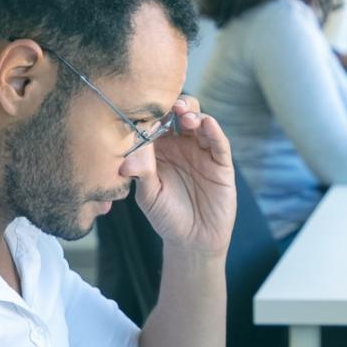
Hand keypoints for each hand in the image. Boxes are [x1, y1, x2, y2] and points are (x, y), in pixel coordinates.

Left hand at [133, 96, 235, 254]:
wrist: (193, 240)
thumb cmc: (166, 216)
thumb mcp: (148, 195)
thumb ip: (140, 174)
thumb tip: (126, 161)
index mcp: (159, 150)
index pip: (156, 123)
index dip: (152, 114)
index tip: (145, 111)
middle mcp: (181, 145)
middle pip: (180, 114)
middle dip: (175, 105)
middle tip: (169, 106)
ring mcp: (202, 151)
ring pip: (200, 122)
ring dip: (193, 114)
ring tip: (185, 116)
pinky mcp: (220, 162)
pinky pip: (218, 142)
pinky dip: (214, 130)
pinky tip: (207, 123)